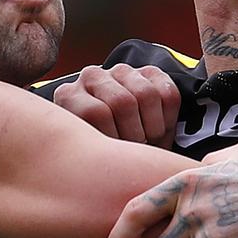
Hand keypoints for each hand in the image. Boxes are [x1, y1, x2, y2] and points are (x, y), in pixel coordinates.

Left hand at [53, 64, 180, 147]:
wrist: (117, 138)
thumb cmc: (100, 152)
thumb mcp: (89, 156)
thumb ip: (92, 154)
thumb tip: (106, 166)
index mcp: (69, 95)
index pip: (97, 112)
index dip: (114, 138)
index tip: (116, 156)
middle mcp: (92, 76)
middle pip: (123, 102)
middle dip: (136, 134)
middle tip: (135, 149)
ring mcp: (120, 71)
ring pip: (147, 95)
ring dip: (153, 128)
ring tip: (147, 141)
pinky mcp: (149, 73)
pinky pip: (168, 93)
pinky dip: (169, 118)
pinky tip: (158, 128)